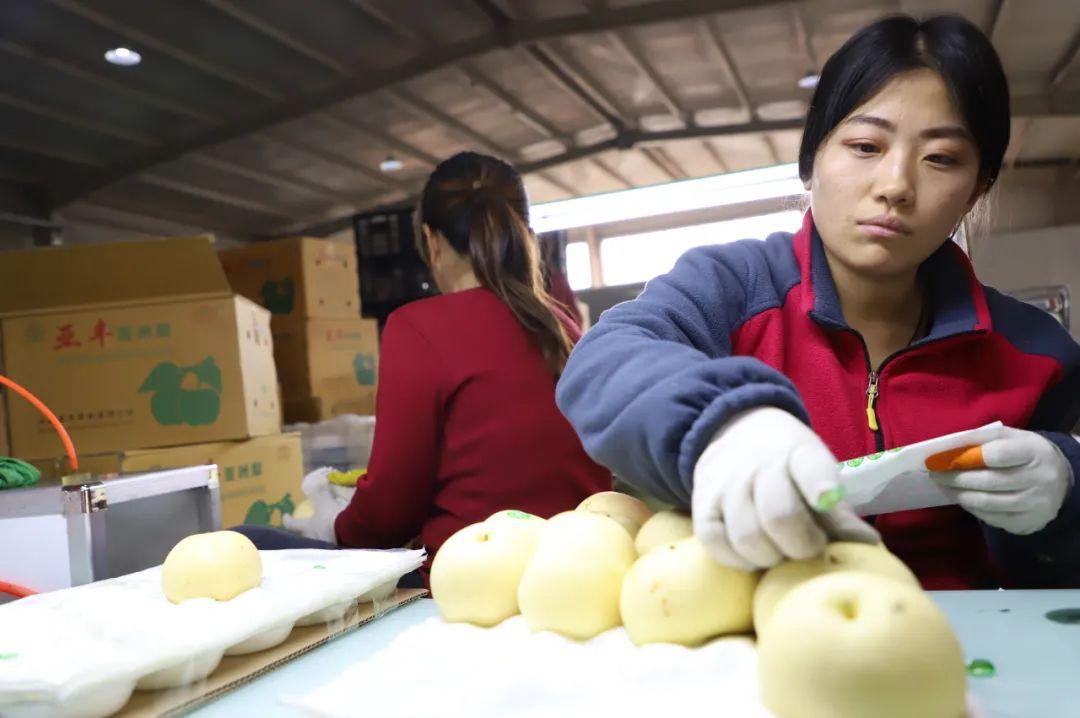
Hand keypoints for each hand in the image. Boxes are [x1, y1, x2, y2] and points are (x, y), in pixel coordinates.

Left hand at [283, 467, 354, 542]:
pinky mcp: (334, 548)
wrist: (349, 532)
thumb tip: (320, 481)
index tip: (286, 515)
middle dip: (305, 529)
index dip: (288, 519)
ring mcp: (323, 545)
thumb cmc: (332, 516)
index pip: (292, 524)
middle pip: (304, 534)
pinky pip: (330, 542)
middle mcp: (312, 538)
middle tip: (307, 524)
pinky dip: (331, 538)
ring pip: (317, 540)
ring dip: (319, 535)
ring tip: (323, 529)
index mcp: (307, 527)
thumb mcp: (325, 501)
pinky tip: (336, 534)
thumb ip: (321, 492)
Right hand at [692, 407, 879, 570]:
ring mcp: (726, 484)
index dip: (818, 485)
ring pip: (747, 537)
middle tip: (808, 549)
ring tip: (779, 553)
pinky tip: (752, 557)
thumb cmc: (790, 467)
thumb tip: (867, 545)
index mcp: (798, 453)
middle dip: (801, 545)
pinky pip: (715, 543)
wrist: (738, 434)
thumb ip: (838, 513)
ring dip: (770, 557)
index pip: (809, 467)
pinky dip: (737, 559)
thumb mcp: (817, 475)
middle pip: (779, 515)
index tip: (827, 498)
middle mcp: (758, 464)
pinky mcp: (701, 504)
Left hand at [931, 428, 1073, 534]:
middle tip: (935, 474)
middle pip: (988, 481)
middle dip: (955, 478)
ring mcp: (1035, 504)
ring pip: (987, 502)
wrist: (1060, 481)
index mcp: (1033, 452)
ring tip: (943, 486)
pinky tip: (962, 498)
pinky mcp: (1027, 522)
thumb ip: (981, 438)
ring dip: (959, 494)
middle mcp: (1039, 479)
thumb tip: (946, 446)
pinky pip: (992, 517)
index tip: (941, 458)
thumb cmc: (1025, 453)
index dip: (965, 457)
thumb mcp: (1010, 437)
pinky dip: (972, 507)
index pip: (997, 454)